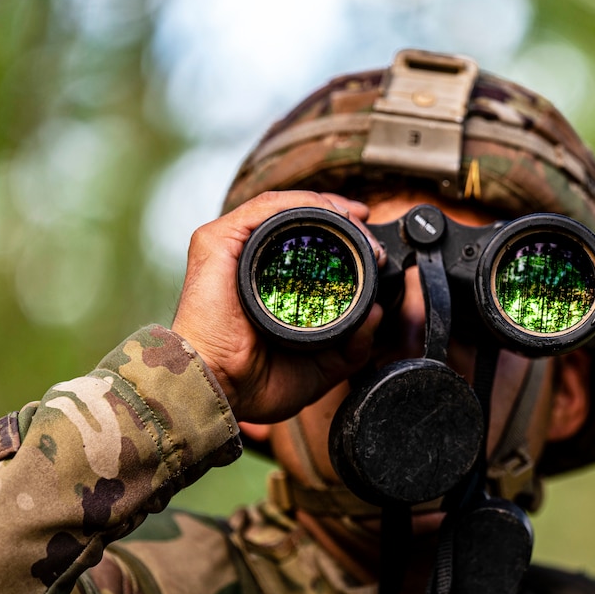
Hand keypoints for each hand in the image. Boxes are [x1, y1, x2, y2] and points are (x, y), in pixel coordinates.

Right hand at [172, 190, 383, 422]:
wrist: (219, 390)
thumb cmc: (252, 383)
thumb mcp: (319, 367)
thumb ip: (350, 345)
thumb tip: (377, 315)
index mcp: (265, 283)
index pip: (304, 243)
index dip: (340, 235)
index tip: (371, 247)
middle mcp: (247, 260)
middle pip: (298, 219)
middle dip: (340, 217)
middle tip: (369, 236)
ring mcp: (231, 248)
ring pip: (285, 207)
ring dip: (328, 207)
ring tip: (356, 223)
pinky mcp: (217, 241)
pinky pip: (265, 208)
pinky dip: (301, 203)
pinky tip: (330, 213)